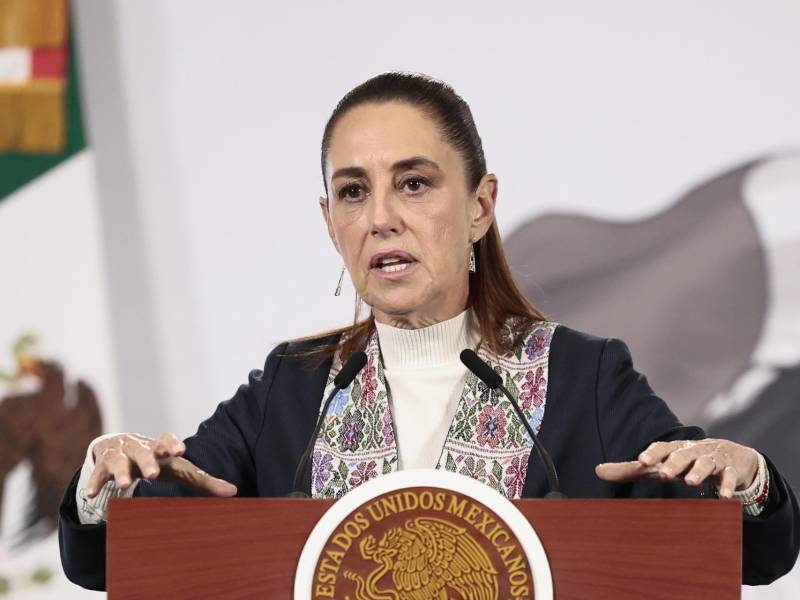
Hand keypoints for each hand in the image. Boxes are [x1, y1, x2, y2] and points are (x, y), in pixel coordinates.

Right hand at [86, 432, 236, 497]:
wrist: (120, 446)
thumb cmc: (158, 461)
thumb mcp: (180, 469)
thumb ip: (204, 480)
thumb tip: (234, 492)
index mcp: (161, 447)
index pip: (168, 440)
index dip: (173, 443)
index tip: (180, 450)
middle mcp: (140, 448)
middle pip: (144, 451)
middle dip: (148, 461)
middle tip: (153, 473)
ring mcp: (120, 455)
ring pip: (119, 461)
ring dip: (120, 472)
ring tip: (123, 484)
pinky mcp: (102, 465)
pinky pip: (97, 474)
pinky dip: (95, 482)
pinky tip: (91, 493)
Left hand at [595, 438, 759, 497]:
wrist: (732, 456)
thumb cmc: (685, 462)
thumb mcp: (660, 464)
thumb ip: (630, 469)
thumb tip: (597, 471)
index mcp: (673, 450)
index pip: (661, 448)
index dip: (652, 453)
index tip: (641, 461)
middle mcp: (692, 452)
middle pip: (682, 455)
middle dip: (673, 463)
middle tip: (663, 473)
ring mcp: (713, 460)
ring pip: (705, 464)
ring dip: (698, 472)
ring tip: (690, 482)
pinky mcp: (731, 471)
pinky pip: (729, 478)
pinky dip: (726, 486)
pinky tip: (724, 497)